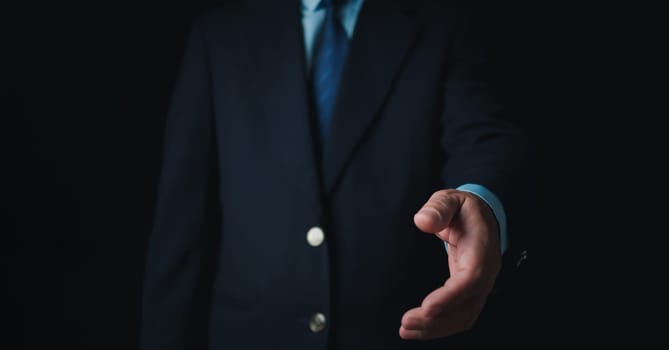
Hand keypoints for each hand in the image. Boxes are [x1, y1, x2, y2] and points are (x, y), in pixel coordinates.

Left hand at [399, 189, 500, 339]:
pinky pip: (460, 315)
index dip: (450, 296)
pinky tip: (419, 329)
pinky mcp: (471, 292)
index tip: (427, 307)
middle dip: (438, 319)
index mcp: (482, 248)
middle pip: (467, 305)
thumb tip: (423, 221)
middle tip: (406, 323)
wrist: (480, 216)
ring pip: (464, 316)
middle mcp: (486, 271)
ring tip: (407, 330)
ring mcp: (481, 284)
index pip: (471, 278)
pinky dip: (441, 326)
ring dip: (437, 328)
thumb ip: (438, 208)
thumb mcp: (450, 199)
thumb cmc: (462, 208)